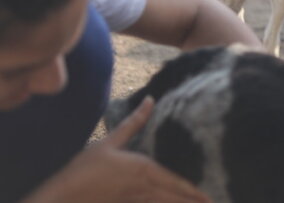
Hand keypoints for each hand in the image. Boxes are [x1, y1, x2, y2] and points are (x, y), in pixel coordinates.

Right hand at [25, 96, 209, 202]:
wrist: (60, 198)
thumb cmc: (83, 169)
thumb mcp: (109, 142)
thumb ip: (133, 122)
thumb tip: (150, 99)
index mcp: (143, 169)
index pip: (176, 182)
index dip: (194, 191)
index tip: (210, 196)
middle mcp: (143, 188)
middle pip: (174, 198)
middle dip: (194, 201)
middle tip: (213, 202)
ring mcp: (134, 201)